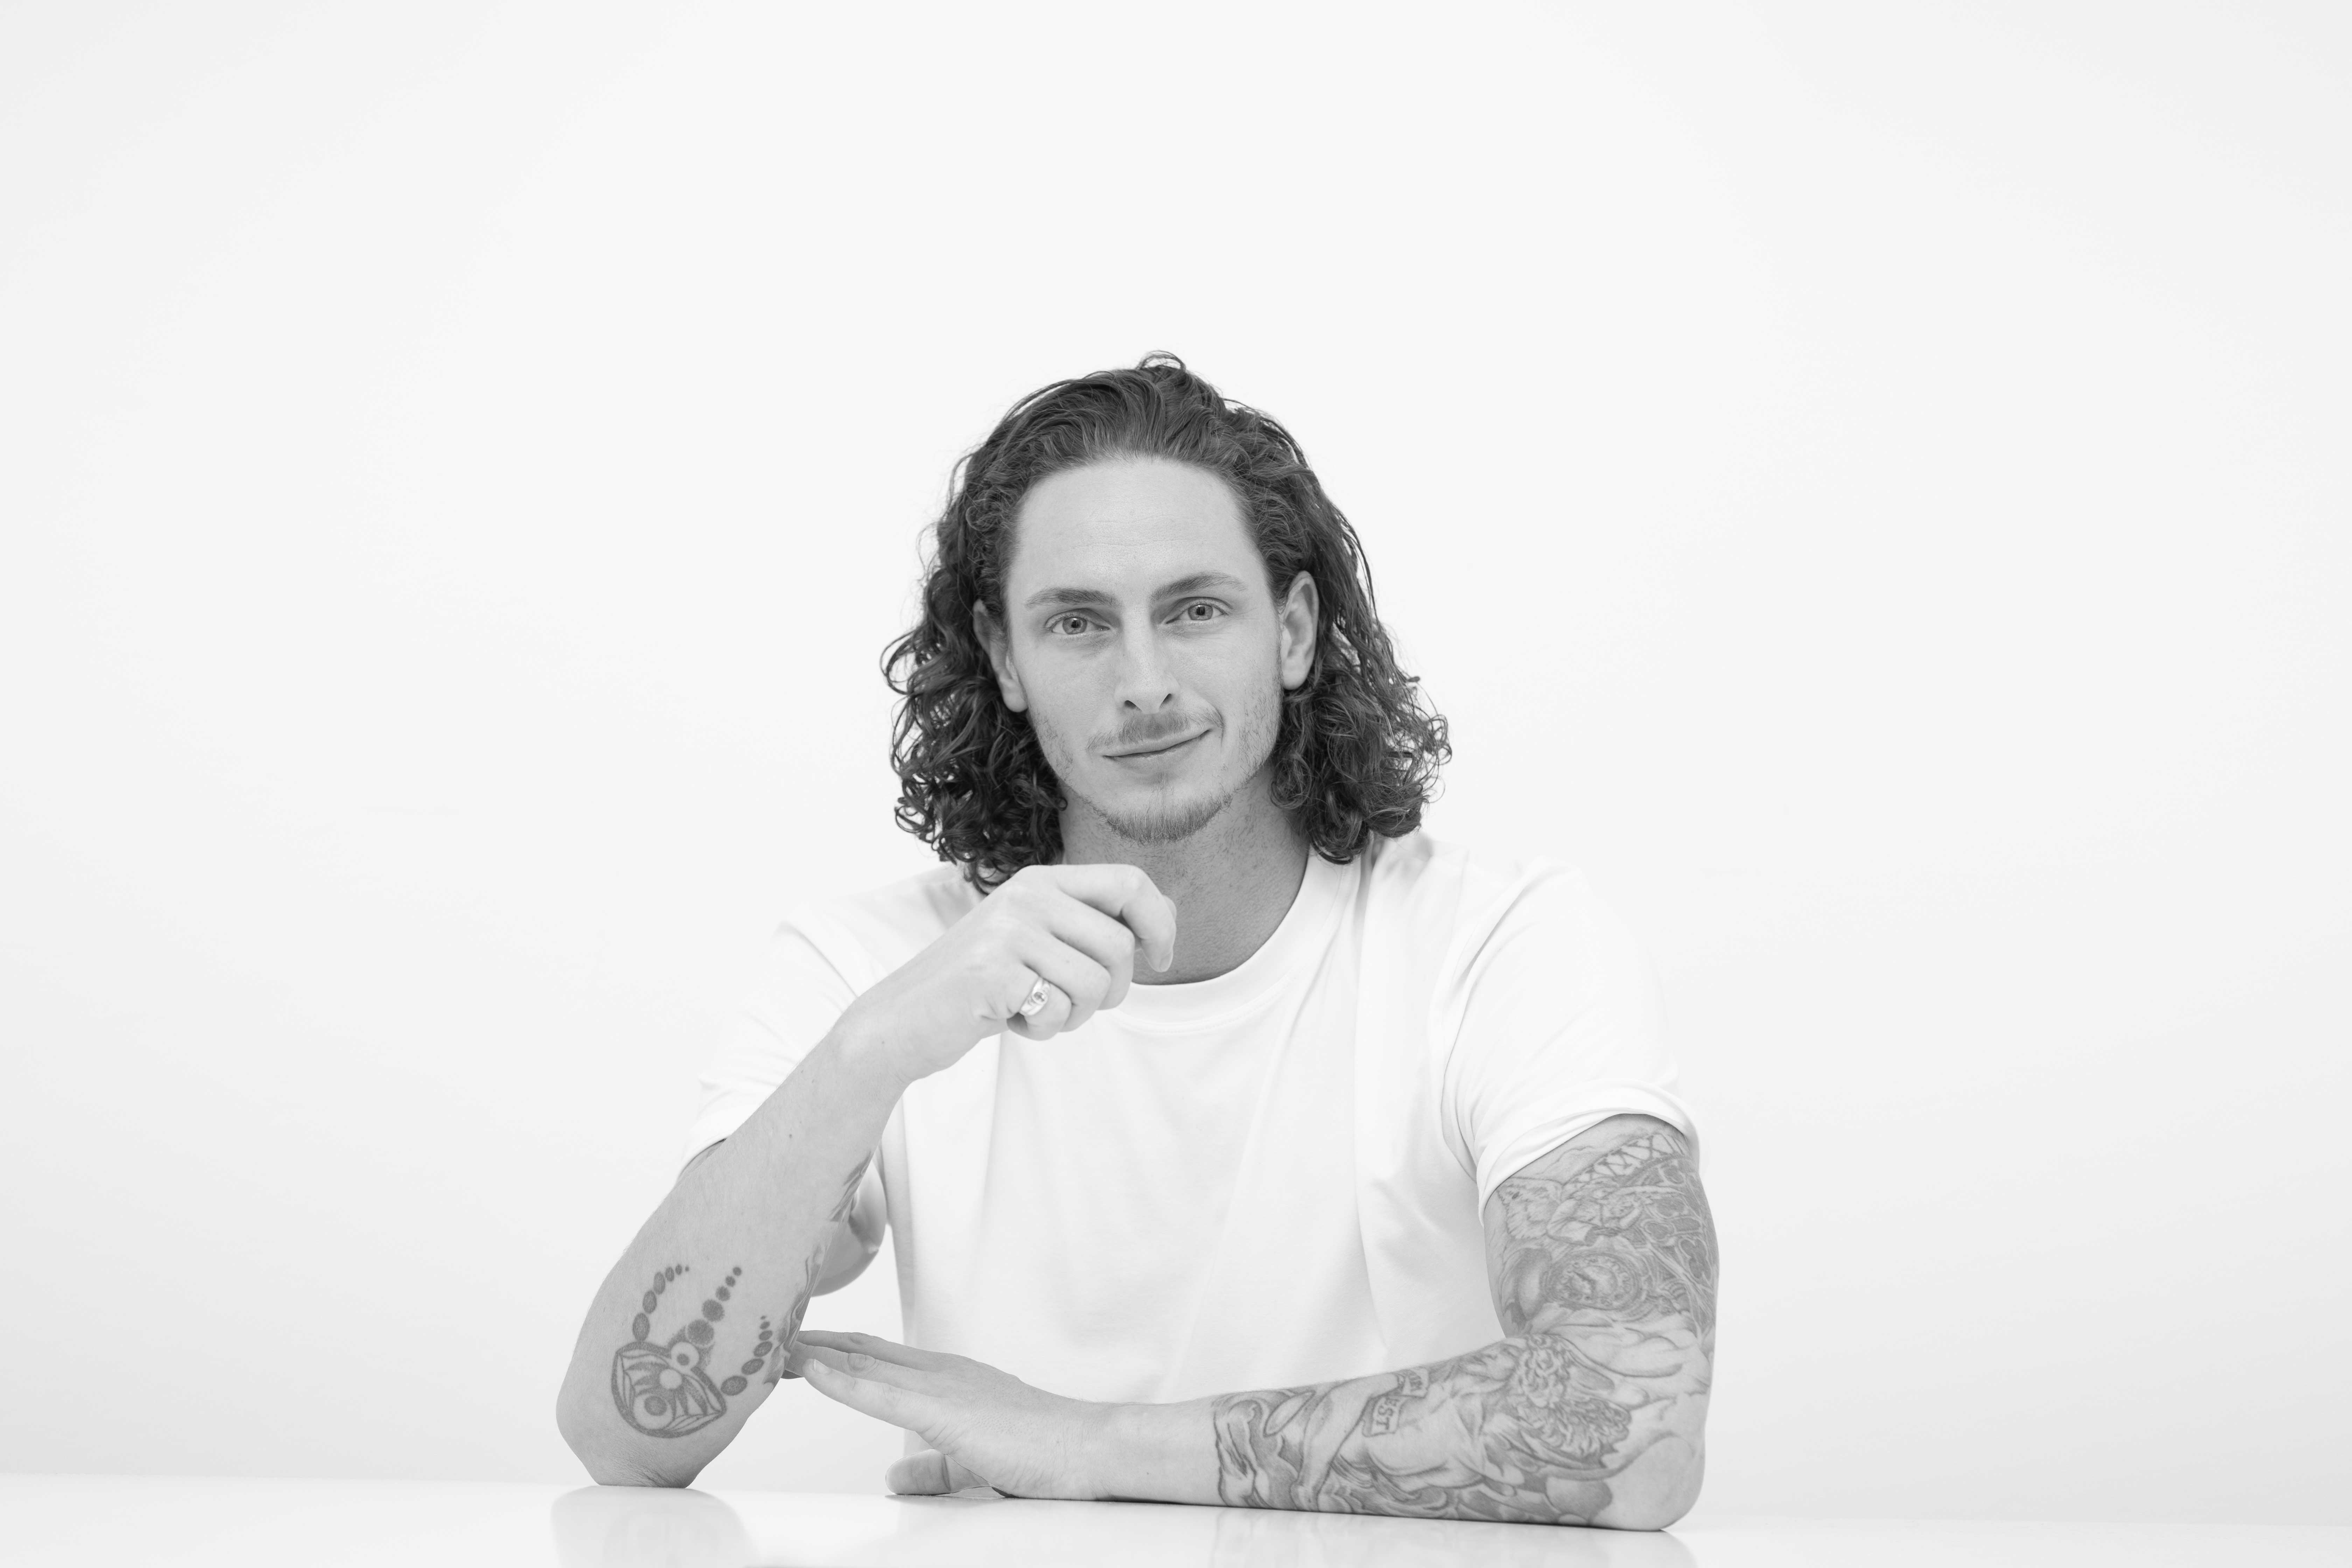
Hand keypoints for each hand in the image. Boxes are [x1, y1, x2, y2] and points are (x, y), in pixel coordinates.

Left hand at [787, 1330, 1116, 1498]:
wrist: (1085, 1447)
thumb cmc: (1041, 1452)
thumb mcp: (972, 1464)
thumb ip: (931, 1470)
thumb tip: (893, 1479)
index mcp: (948, 1380)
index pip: (878, 1357)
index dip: (834, 1350)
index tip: (795, 1346)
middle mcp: (940, 1371)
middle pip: (862, 1349)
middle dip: (813, 1342)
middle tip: (767, 1331)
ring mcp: (942, 1385)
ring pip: (864, 1360)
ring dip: (814, 1351)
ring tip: (770, 1341)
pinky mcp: (944, 1409)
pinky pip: (880, 1391)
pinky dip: (840, 1378)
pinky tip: (809, 1369)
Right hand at [840, 864, 1177, 1083]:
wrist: (902, 1019)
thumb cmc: (983, 983)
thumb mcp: (1038, 937)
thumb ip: (1091, 921)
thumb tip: (1167, 912)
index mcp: (1042, 880)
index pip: (1130, 882)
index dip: (1160, 924)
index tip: (1160, 958)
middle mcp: (1026, 895)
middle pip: (1120, 946)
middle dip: (1112, 990)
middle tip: (1072, 1002)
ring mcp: (1007, 931)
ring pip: (1096, 984)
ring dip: (1075, 1014)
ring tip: (1035, 1008)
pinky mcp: (991, 972)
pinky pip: (1057, 1011)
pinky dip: (1043, 1030)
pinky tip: (1011, 1019)